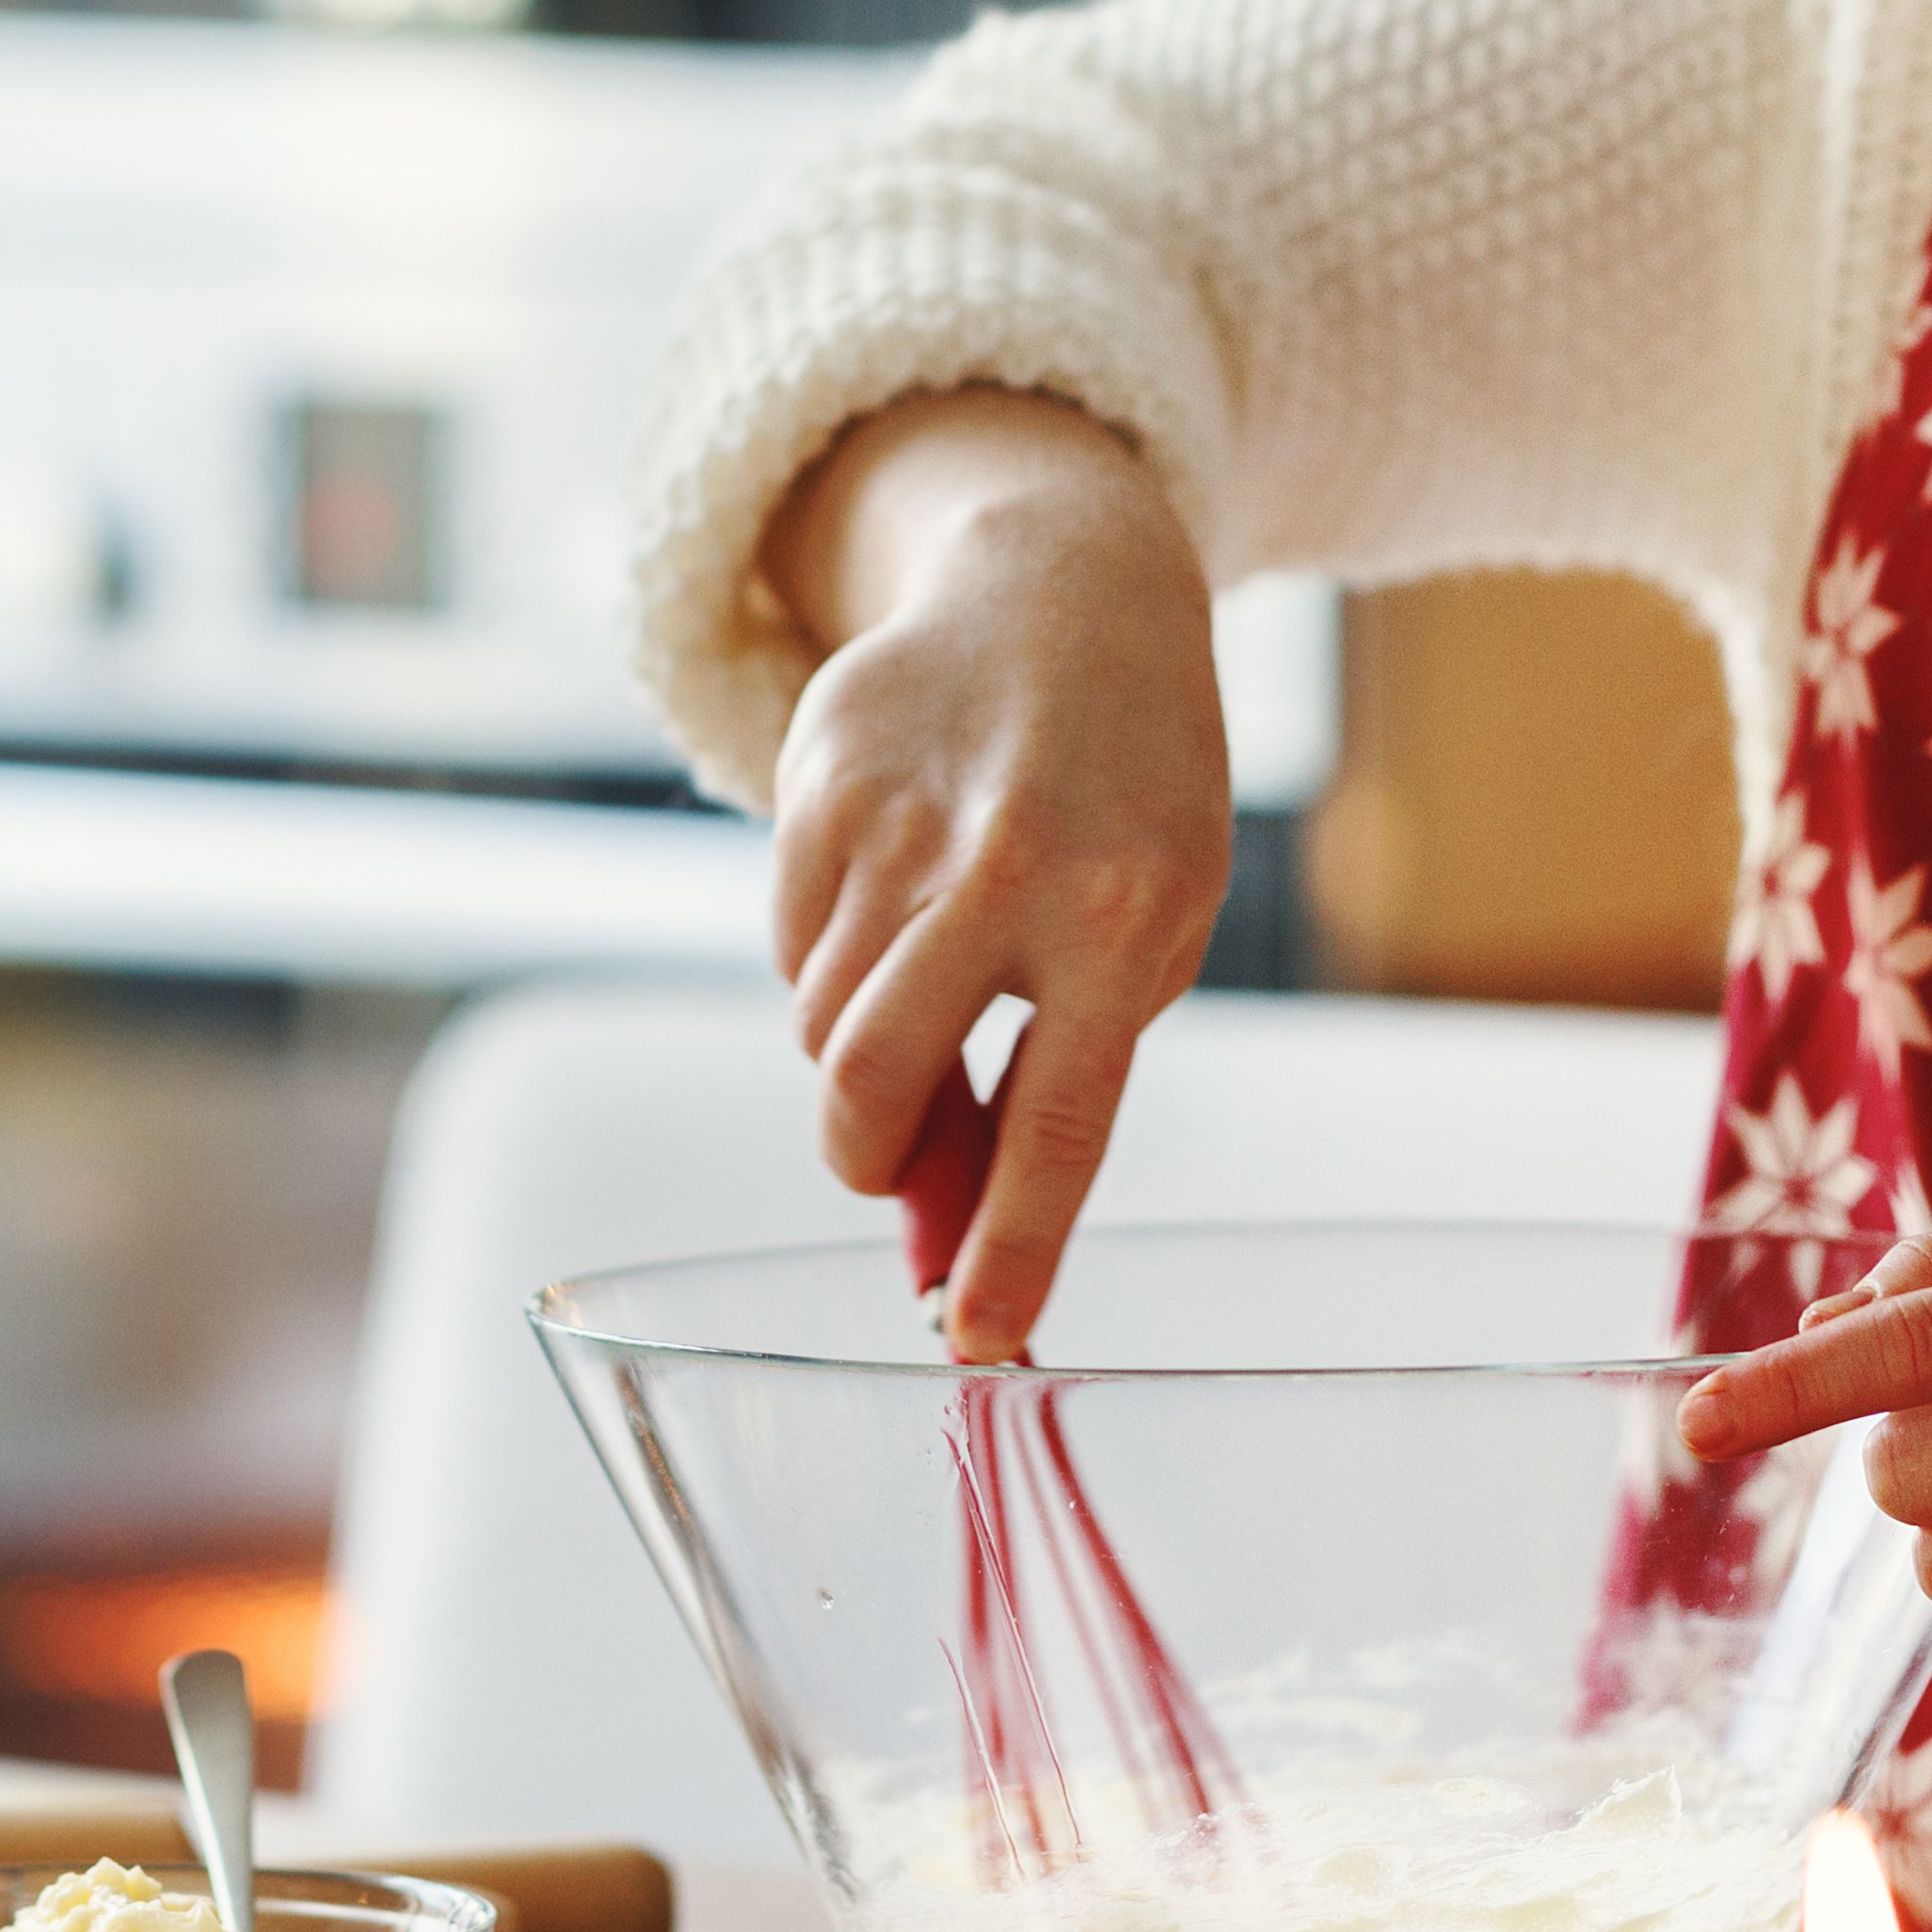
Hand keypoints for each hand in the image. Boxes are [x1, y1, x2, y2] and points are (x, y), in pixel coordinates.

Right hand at [757, 391, 1225, 1359]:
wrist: (1066, 589)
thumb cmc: (1126, 799)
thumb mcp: (1143, 933)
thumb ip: (1049, 1079)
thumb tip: (936, 1245)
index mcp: (1127, 921)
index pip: (1055, 1128)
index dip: (1007, 1251)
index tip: (973, 1341)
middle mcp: (1009, 869)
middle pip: (866, 1082)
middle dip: (864, 1159)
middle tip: (893, 1159)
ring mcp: (900, 819)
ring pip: (818, 1020)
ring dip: (861, 1038)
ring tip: (936, 963)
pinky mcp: (818, 777)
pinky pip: (788, 941)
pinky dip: (830, 955)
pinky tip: (895, 885)